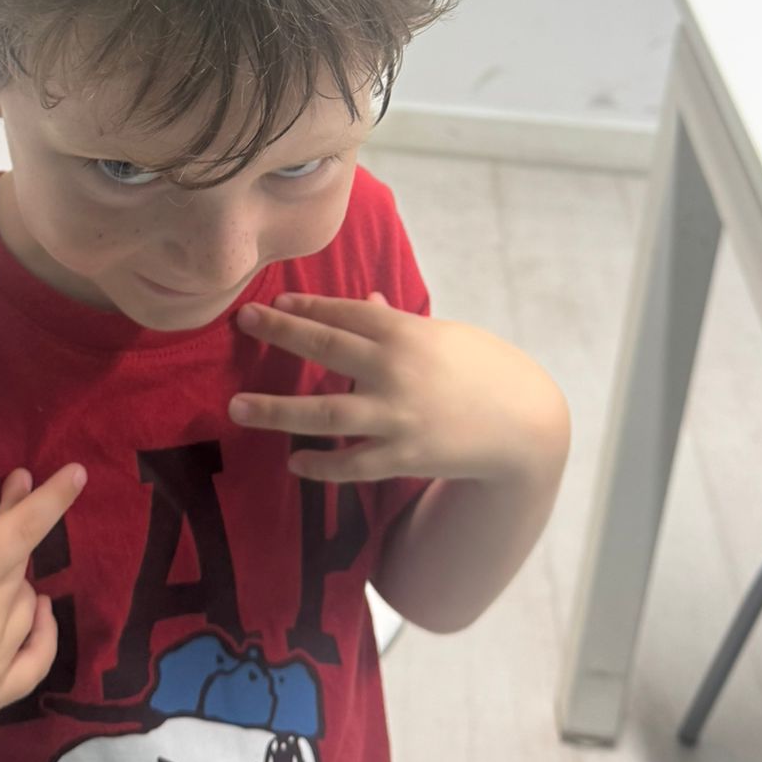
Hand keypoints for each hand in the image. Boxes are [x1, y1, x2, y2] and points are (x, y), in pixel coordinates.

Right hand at [0, 450, 85, 743]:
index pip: (22, 531)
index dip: (53, 499)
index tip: (78, 472)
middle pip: (21, 564)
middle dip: (17, 527)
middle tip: (10, 494)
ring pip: (27, 605)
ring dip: (18, 579)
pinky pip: (37, 662)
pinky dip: (44, 633)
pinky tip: (37, 609)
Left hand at [232, 292, 566, 486]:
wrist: (524, 425)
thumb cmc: (480, 370)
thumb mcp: (441, 337)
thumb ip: (395, 322)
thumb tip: (363, 297)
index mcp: (406, 334)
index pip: (346, 313)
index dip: (307, 307)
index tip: (272, 303)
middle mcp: (397, 371)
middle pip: (327, 348)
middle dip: (281, 334)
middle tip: (241, 321)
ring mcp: (398, 416)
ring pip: (326, 413)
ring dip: (277, 410)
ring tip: (237, 406)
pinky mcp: (404, 457)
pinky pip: (353, 464)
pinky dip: (322, 464)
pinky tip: (295, 461)